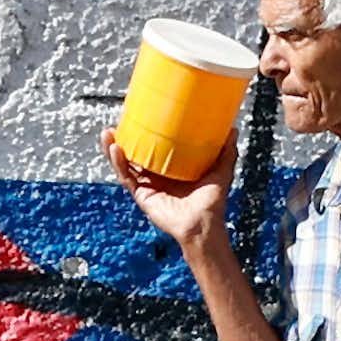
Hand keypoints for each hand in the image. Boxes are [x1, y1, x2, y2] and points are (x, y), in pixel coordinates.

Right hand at [102, 128, 237, 259]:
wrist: (203, 224)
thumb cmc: (212, 202)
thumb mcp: (221, 170)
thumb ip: (226, 151)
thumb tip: (232, 128)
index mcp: (172, 168)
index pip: (155, 148)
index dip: (146, 133)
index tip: (141, 116)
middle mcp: (157, 176)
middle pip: (136, 154)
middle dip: (124, 139)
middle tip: (119, 121)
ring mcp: (147, 185)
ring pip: (125, 164)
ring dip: (113, 148)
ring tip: (108, 133)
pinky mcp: (142, 194)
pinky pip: (126, 178)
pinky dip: (118, 164)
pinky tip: (115, 149)